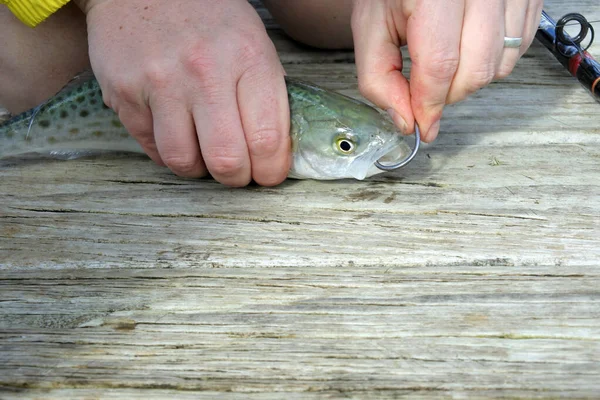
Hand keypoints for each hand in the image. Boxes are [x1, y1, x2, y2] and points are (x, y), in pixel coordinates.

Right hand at [75, 0, 290, 185]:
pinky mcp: (126, 93)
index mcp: (247, 58)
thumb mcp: (252, 41)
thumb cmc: (207, 18)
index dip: (271, 171)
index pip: (267, 139)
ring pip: (185, 162)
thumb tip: (274, 150)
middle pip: (227, 161)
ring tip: (204, 153)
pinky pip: (152, 148)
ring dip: (199, 169)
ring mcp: (161, 83)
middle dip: (236, 179)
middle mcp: (204, 72)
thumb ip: (265, 94)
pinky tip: (177, 134)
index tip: (268, 173)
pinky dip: (170, 152)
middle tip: (237, 172)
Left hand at [351, 0, 543, 141]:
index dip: (429, 104)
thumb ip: (379, 78)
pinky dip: (493, 61)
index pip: (440, 64)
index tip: (422, 125)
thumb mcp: (371, 28)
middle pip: (476, 69)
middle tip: (428, 92)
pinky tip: (468, 49)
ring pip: (501, 64)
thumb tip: (406, 120)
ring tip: (446, 63)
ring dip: (470, 80)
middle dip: (449, 95)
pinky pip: (519, 48)